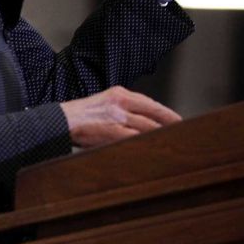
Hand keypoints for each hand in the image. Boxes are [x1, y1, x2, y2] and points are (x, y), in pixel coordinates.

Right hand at [60, 86, 180, 148]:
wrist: (61, 121)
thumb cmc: (81, 115)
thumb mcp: (104, 102)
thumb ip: (124, 108)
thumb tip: (146, 121)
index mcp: (119, 94)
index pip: (151, 103)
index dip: (167, 114)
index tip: (179, 121)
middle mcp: (120, 103)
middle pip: (153, 116)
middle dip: (168, 126)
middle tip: (182, 134)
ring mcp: (117, 118)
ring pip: (147, 128)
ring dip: (160, 137)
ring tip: (171, 144)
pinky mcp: (112, 132)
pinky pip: (135, 139)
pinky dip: (146, 144)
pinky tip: (153, 149)